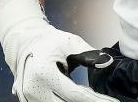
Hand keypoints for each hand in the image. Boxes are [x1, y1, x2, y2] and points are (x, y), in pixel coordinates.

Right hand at [0, 0, 117, 101]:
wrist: (25, 43)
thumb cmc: (49, 42)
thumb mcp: (70, 43)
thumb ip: (89, 54)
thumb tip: (107, 63)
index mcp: (43, 73)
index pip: (74, 94)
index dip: (94, 99)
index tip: (112, 101)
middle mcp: (33, 90)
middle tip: (102, 99)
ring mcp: (28, 98)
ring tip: (90, 97)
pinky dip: (64, 101)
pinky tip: (77, 97)